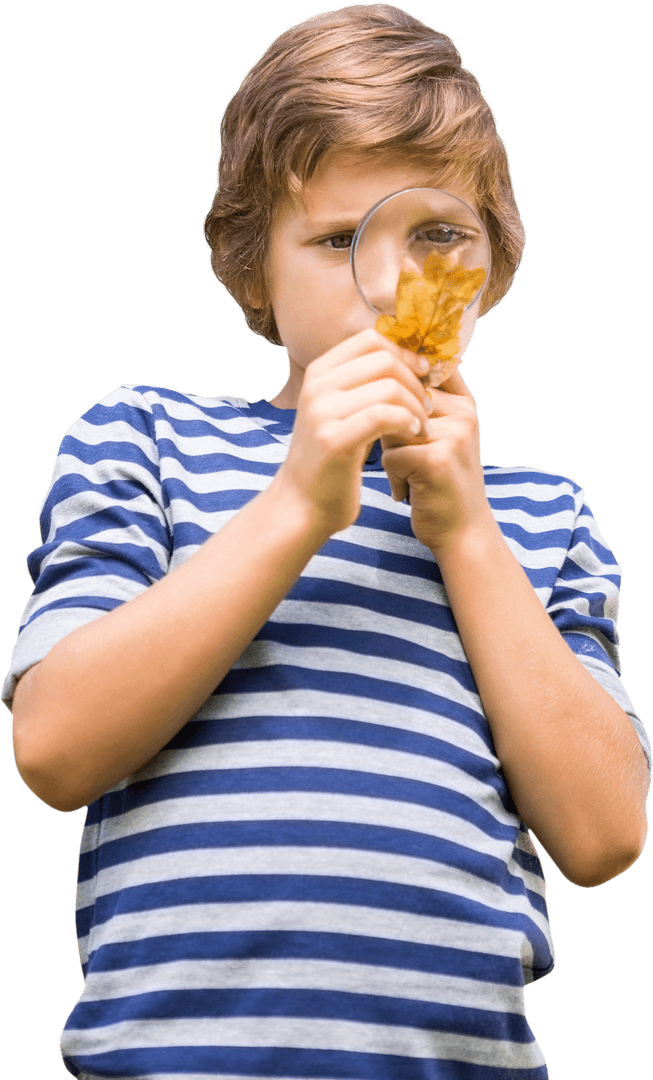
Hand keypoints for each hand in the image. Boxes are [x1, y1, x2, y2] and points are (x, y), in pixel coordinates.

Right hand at [275, 329, 431, 536]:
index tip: (425, 375)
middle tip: (428, 407)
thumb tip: (407, 357)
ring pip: (389, 387)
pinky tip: (415, 436)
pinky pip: (384, 416)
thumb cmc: (331, 459)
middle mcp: (317, 385)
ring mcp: (322, 411)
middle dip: (416, 382)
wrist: (302, 505)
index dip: (405, 352)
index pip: (371, 339)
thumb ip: (363, 384)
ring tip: (423, 427)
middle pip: (385, 360)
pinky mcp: (333, 439)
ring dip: (417, 406)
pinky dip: (408, 423)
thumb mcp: (341, 411)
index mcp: (319, 372)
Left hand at [380, 366, 495, 553]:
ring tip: (413, 476)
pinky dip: (394, 478)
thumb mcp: (444, 438)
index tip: (402, 430)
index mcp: (464, 403)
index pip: (418, 378)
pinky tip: (411, 491)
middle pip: (397, 402)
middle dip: (391, 432)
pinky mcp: (437, 459)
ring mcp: (453, 435)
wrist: (464, 533)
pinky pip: (390, 456)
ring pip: (390, 428)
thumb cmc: (442, 485)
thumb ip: (424, 407)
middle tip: (411, 462)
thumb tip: (382, 374)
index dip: (398, 397)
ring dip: (392, 455)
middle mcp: (463, 414)